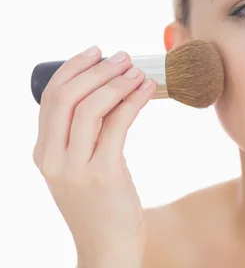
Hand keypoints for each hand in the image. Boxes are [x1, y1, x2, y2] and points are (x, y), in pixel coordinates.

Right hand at [33, 46, 155, 266]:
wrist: (107, 248)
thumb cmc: (101, 204)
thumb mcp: (82, 167)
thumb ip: (87, 135)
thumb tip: (111, 91)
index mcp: (43, 152)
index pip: (50, 98)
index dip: (73, 69)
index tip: (96, 51)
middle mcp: (52, 158)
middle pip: (66, 97)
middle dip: (96, 70)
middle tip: (123, 57)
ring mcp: (75, 167)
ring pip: (90, 108)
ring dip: (117, 82)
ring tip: (138, 71)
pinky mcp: (103, 174)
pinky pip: (118, 125)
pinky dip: (133, 101)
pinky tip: (147, 90)